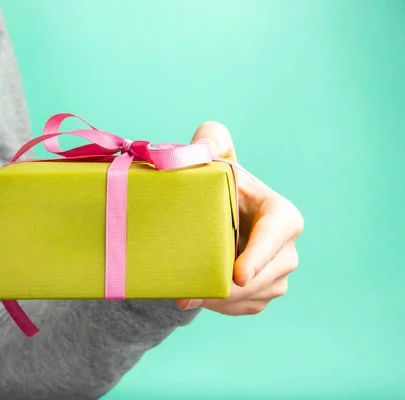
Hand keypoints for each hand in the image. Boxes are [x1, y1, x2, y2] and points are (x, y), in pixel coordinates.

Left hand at [176, 122, 303, 314]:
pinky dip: (219, 306)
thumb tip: (204, 145)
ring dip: (219, 300)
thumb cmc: (219, 184)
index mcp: (280, 214)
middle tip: (189, 295)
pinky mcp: (264, 294)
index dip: (260, 255)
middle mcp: (287, 249)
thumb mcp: (215, 158)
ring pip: (250, 297)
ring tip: (186, 296)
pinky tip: (198, 297)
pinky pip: (243, 308)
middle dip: (227, 288)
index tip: (238, 275)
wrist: (216, 219)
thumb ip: (212, 138)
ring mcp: (278, 275)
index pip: (277, 234)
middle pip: (262, 276)